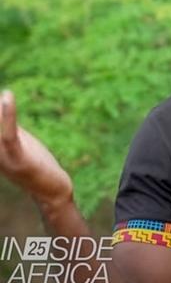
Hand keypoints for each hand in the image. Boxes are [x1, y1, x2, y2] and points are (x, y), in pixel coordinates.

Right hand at [0, 90, 73, 209]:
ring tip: (0, 93)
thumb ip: (8, 127)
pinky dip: (7, 114)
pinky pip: (8, 135)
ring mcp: (2, 158)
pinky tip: (7, 96)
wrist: (52, 190)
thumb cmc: (36, 163)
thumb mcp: (19, 142)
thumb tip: (3, 107)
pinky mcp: (18, 159)